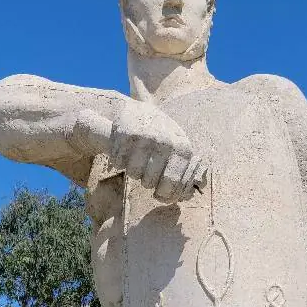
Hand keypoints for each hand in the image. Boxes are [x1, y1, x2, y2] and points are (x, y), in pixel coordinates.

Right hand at [72, 103, 207, 203]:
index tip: (159, 195)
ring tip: (136, 159)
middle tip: (146, 171)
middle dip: (146, 181)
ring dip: (132, 171)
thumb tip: (187, 197)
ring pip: (133, 174)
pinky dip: (118, 161)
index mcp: (182, 147)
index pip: (174, 182)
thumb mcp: (177, 147)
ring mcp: (146, 137)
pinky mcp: (126, 134)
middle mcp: (166, 142)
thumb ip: (182, 170)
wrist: (136, 109)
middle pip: (150, 181)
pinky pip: (118, 163)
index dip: (165, 193)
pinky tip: (124, 152)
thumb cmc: (160, 135)